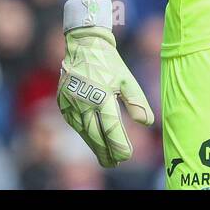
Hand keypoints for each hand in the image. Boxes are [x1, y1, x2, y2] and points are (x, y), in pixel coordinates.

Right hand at [57, 25, 154, 167]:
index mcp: (101, 95)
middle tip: (116, 164)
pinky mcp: (62, 104)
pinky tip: (93, 140)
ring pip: (83, 132)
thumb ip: (137, 101)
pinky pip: (74, 124)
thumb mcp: (127, 79)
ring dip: (95, 146)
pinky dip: (85, 133)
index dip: (119, 144)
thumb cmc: (109, 63)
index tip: (127, 156)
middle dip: (106, 152)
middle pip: (95, 135)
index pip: (111, 127)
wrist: (83, 46)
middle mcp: (83, 102)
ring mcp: (70, 104)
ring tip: (106, 159)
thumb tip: (147, 122)